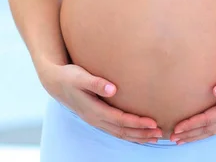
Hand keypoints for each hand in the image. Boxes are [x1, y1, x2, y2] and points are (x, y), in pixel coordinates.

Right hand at [40, 62, 162, 143]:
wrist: (55, 82)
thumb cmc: (69, 77)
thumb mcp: (80, 77)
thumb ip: (96, 83)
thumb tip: (113, 89)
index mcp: (94, 110)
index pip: (120, 120)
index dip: (137, 123)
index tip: (153, 123)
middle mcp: (95, 119)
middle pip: (122, 131)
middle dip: (142, 133)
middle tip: (161, 134)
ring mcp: (95, 120)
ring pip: (120, 133)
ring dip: (137, 136)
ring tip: (154, 138)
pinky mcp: (96, 117)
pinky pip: (115, 130)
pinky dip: (128, 134)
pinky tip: (137, 133)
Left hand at [170, 57, 215, 144]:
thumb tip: (215, 92)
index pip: (210, 118)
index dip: (193, 124)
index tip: (178, 127)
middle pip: (209, 129)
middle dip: (191, 134)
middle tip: (172, 138)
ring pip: (213, 131)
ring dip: (196, 136)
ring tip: (180, 140)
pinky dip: (205, 132)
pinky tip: (197, 133)